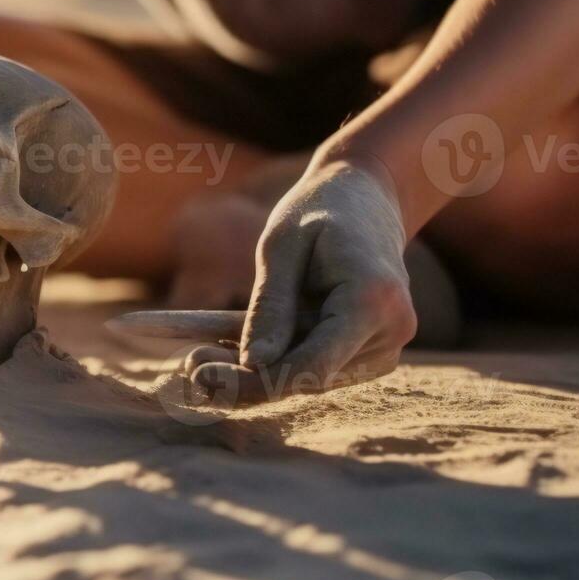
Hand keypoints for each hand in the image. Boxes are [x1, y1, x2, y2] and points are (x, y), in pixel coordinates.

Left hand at [185, 158, 416, 404]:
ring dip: (254, 373)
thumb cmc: (319, 210)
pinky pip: (315, 366)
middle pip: (309, 378)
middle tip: (186, 367)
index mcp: (374, 300)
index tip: (201, 376)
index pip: (312, 365)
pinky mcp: (371, 353)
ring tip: (198, 355)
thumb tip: (254, 365)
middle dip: (246, 379)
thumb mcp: (281, 246)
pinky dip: (274, 360)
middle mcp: (392, 332)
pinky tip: (227, 349)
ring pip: (309, 378)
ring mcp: (386, 347)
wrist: (367, 199)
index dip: (256, 380)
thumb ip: (271, 306)